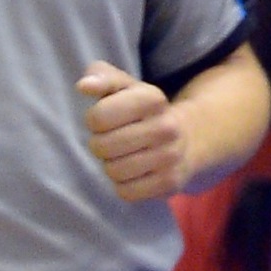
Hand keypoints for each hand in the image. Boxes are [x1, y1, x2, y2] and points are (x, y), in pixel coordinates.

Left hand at [78, 62, 188, 202]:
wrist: (187, 138)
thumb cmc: (141, 112)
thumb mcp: (125, 88)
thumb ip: (102, 78)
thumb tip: (83, 86)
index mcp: (152, 99)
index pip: (98, 117)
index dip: (95, 120)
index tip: (106, 119)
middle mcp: (166, 127)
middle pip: (102, 147)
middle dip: (100, 145)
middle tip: (113, 141)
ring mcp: (171, 156)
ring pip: (113, 171)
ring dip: (111, 166)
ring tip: (124, 156)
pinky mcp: (171, 183)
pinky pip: (126, 192)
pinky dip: (123, 185)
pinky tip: (134, 173)